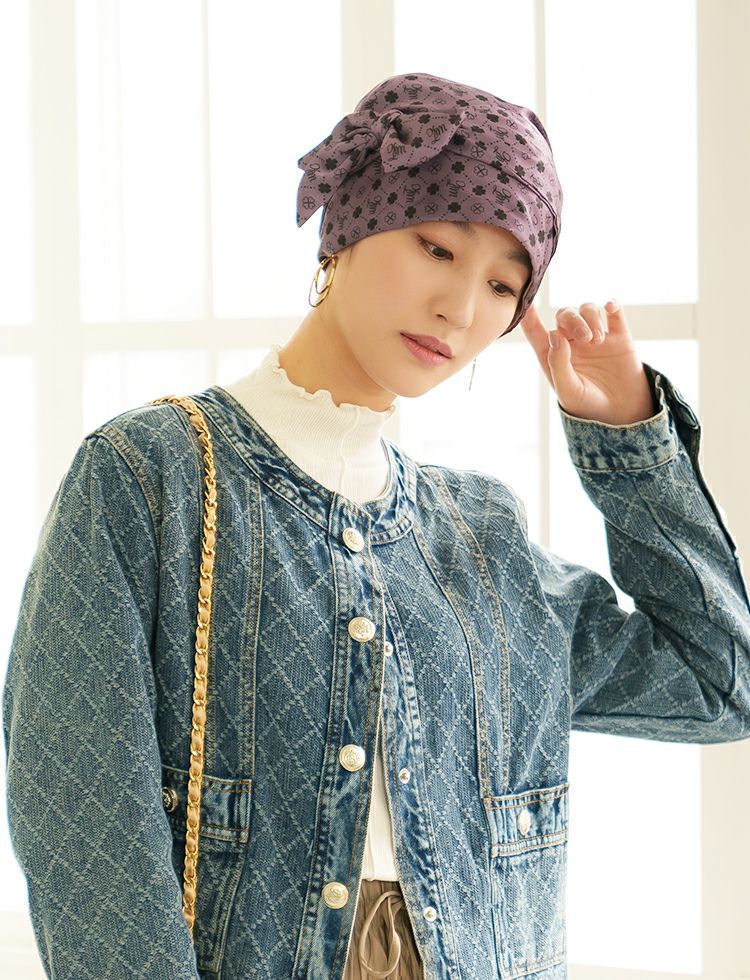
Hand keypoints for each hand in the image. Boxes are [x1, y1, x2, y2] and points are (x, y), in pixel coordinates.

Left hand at [519, 300, 658, 424]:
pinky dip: (612, 306)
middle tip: (586, 338)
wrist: (623, 415)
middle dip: (574, 321)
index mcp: (554, 355)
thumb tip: (554, 334)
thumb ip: (558, 363)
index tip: (527, 302)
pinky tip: (612, 308)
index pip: (536, 332)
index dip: (529, 316)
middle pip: (565, 315)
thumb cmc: (588, 406)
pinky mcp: (619, 336)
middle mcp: (572, 343)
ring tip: (598, 340)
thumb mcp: (568, 390)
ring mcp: (596, 337)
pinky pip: (614, 312)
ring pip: (588, 310)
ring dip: (591, 319)